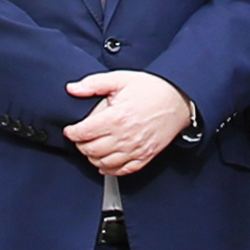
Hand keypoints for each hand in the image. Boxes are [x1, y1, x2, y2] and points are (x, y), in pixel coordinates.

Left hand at [64, 70, 194, 176]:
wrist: (178, 99)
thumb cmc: (152, 88)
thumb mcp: (121, 79)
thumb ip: (94, 84)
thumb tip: (72, 88)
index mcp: (116, 118)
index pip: (84, 133)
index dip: (72, 133)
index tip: (70, 130)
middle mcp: (124, 137)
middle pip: (91, 150)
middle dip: (80, 145)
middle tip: (79, 139)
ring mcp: (135, 149)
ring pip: (104, 163)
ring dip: (92, 158)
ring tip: (90, 150)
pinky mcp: (145, 156)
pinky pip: (123, 171)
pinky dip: (110, 170)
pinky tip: (104, 164)